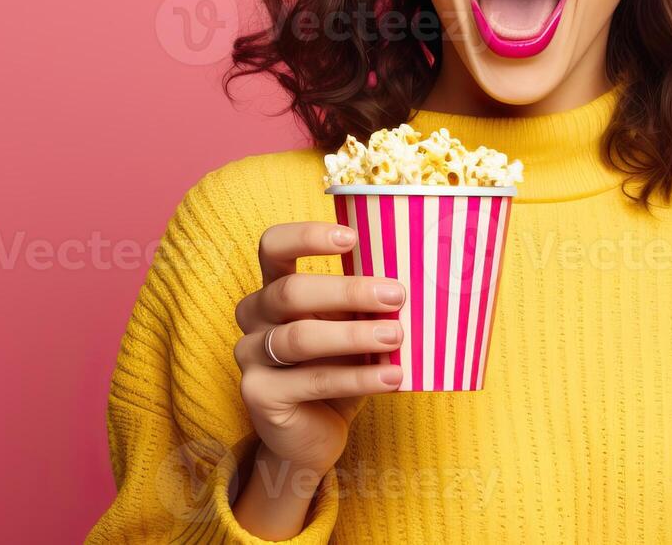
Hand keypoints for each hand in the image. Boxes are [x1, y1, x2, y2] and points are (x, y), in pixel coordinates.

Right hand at [230, 221, 404, 531]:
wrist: (311, 436)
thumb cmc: (339, 368)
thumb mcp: (352, 327)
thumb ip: (366, 304)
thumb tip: (421, 277)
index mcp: (274, 287)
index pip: (274, 245)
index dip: (307, 236)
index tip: (352, 237)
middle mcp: (254, 315)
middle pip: (291, 292)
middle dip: (348, 291)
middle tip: (397, 295)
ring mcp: (250, 355)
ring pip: (300, 338)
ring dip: (354, 336)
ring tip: (397, 337)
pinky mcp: (258, 394)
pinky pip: (312, 381)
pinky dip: (358, 377)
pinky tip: (392, 377)